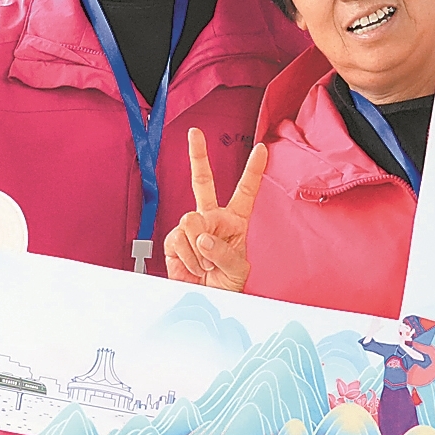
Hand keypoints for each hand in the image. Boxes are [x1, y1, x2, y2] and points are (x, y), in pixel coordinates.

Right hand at [164, 129, 264, 292]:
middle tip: (194, 133)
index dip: (253, 170)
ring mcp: (191, 227)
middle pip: (203, 181)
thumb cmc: (228, 285)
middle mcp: (213, 218)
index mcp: (235, 220)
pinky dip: (188, 256)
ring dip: (200, 250)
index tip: (261, 149)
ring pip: (191, 221)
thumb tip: (201, 237)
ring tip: (207, 265)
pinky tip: (194, 266)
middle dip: (198, 156)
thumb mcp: (237, 270)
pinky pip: (179, 238)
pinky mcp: (174, 240)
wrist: (206, 302)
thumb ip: (223, 252)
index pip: (245, 191)